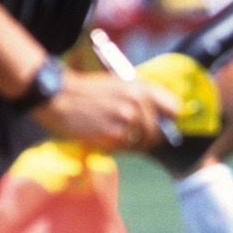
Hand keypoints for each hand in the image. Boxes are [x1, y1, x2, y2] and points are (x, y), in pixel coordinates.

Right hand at [33, 69, 181, 150]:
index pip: (174, 108)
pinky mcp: (113, 135)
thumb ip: (140, 97)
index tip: (164, 125)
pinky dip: (119, 148)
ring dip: (134, 145)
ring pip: (143, 142)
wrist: (58, 96)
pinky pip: (125, 148)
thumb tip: (162, 117)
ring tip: (118, 138)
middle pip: (159, 130)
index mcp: (141, 86)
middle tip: (139, 139)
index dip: (170, 119)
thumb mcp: (118, 83)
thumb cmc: (86, 91)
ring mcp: (126, 119)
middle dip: (151, 137)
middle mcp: (137, 102)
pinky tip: (107, 140)